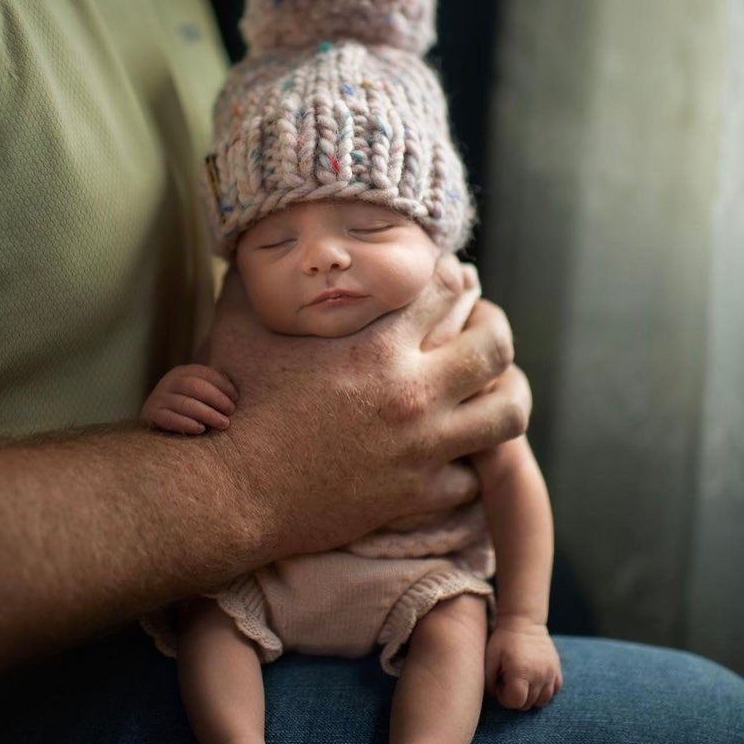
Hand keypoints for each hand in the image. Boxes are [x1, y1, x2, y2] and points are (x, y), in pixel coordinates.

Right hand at [141, 364, 237, 434]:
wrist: (155, 423)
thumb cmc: (187, 409)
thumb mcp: (198, 394)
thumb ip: (213, 389)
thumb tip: (237, 394)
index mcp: (182, 372)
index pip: (205, 373)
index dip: (223, 385)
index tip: (236, 398)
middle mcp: (168, 382)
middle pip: (195, 386)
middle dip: (217, 399)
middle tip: (231, 411)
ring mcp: (158, 397)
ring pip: (185, 403)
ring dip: (208, 414)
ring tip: (223, 424)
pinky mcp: (151, 414)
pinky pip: (170, 418)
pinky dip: (187, 423)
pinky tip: (201, 429)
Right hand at [203, 255, 531, 560]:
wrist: (235, 492)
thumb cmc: (235, 408)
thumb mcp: (239, 329)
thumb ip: (254, 282)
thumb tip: (249, 249)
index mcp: (378, 345)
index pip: (448, 289)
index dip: (454, 277)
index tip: (449, 281)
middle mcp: (412, 392)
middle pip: (495, 345)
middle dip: (495, 327)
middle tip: (482, 327)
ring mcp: (421, 447)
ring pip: (507, 413)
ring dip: (507, 394)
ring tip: (493, 389)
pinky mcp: (416, 494)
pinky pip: (473, 476)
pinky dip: (467, 463)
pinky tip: (452, 454)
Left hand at [485, 619, 562, 710]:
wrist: (523, 621)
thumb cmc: (502, 640)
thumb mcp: (489, 658)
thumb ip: (489, 682)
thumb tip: (495, 698)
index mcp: (521, 673)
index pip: (515, 703)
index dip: (504, 697)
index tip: (500, 683)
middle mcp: (539, 675)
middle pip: (528, 704)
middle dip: (515, 696)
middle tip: (508, 680)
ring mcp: (550, 673)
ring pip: (543, 701)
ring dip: (530, 696)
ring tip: (520, 681)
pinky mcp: (557, 669)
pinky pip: (554, 691)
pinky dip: (544, 691)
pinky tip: (534, 680)